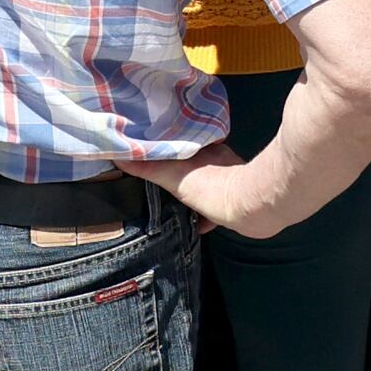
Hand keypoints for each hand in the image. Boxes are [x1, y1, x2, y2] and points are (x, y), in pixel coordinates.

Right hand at [148, 143, 272, 232]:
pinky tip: (193, 226)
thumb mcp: (172, 174)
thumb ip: (148, 167)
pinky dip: (203, 218)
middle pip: (189, 166)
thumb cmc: (213, 186)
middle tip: (154, 184)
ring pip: (202, 188)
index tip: (147, 154)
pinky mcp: (233, 205)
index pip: (178, 144)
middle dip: (174, 174)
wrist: (251, 209)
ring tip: (169, 206)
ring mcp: (226, 183)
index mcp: (202, 148)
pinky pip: (213, 210)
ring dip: (189, 198)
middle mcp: (216, 162)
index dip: (163, 149)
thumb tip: (119, 157)